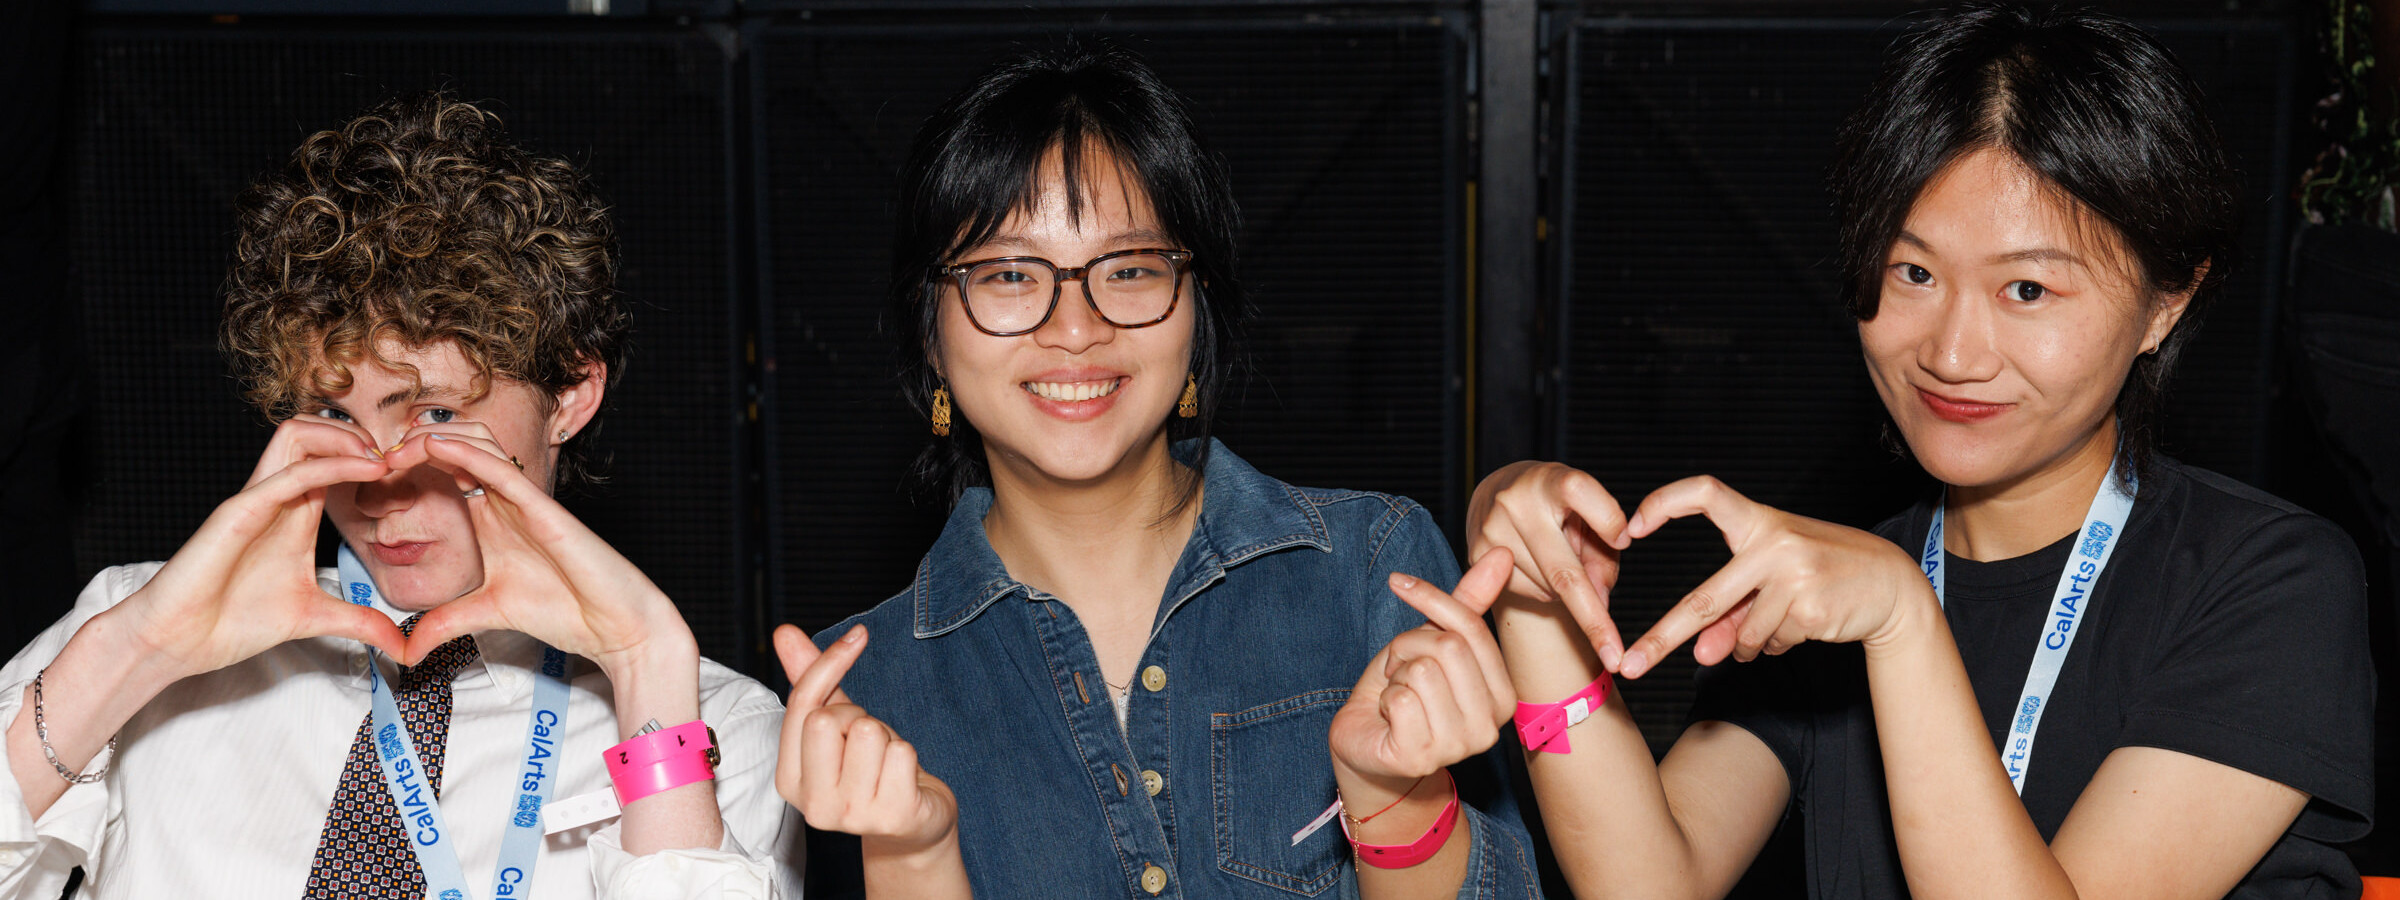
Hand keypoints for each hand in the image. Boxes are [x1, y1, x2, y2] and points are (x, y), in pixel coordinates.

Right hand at [107, 416, 405, 679]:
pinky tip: (368, 472)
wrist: (177, 642)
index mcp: (294, 513)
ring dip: (345, 437)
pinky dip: (332, 464)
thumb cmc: (232, 622)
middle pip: (313, 430)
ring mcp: (255, 499)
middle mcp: (276, 497)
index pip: (332, 458)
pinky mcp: (236, 513)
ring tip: (383, 460)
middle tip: (400, 459)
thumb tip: (403, 646)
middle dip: (361, 434)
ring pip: (295, 433)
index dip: (372, 457)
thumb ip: (361, 623)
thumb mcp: (316, 619)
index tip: (410, 476)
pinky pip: (286, 474)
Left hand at [393, 424, 691, 674]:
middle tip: (370, 460)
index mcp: (491, 521)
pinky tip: (433, 447)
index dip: (405, 473)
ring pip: (476, 445)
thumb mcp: (486, 615)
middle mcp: (504, 503)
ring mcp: (524, 501)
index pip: (442, 479)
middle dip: (411, 447)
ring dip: (433, 440)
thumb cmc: (564, 612)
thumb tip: (404, 651)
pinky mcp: (543, 506)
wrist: (613, 625)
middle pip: (454, 451)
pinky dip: (466, 452)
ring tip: (395, 450)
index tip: (365, 484)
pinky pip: (500, 467)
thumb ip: (444, 625)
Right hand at [773, 624, 959, 857]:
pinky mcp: (892, 817)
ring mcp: (851, 816)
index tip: (858, 636)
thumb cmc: (871, 768)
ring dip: (886, 738)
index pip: (802, 706)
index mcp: (789, 780)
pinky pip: (902, 753)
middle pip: (828, 720)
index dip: (830, 663)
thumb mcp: (838, 722)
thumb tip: (784, 632)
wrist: (913, 824)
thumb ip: (811, 680)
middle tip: (867, 740)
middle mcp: (813, 805)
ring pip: (868, 733)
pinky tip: (903, 779)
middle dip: (857, 716)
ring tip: (884, 762)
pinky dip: (908, 756)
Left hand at [1329, 549, 1518, 790]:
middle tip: (1399, 668)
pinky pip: (1401, 699)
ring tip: (1397, 694)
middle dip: (1408, 645)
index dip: (1431, 599)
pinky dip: (1385, 700)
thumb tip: (1502, 554)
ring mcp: (1459, 746)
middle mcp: (1491, 726)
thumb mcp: (1434, 642)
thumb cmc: (1405, 692)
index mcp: (1505, 695)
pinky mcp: (1422, 757)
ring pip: (1422, 671)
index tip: (1398, 582)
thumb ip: (1467, 604)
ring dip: (1396, 674)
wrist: (1367, 746)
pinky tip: (1390, 718)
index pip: (1471, 629)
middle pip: (1446, 647)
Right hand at [1468, 461, 1631, 669]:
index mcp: (1548, 480)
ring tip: (1562, 560)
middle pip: (1564, 571)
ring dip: (1567, 593)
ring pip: (1547, 589)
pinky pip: (1525, 594)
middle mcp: (1515, 502)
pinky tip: (1540, 567)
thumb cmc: (1559, 505)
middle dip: (1594, 620)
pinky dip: (1544, 593)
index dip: (1607, 518)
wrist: (1500, 493)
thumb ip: (1603, 553)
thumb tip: (1601, 604)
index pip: (1580, 491)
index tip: (1624, 540)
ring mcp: (1491, 531)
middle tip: (1618, 658)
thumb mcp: (1587, 513)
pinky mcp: (1475, 557)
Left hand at [1616, 475, 1932, 678]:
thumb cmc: (1821, 573)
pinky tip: (1802, 624)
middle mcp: (1773, 541)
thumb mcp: (1773, 580)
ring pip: (1743, 633)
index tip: (1631, 527)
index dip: (1664, 502)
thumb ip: (1731, 613)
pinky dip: (1775, 645)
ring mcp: (1793, 574)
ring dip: (1749, 643)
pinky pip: (1770, 643)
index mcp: (1759, 521)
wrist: (1890, 584)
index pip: (1705, 493)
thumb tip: (1700, 655)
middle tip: (1630, 665)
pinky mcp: (1810, 607)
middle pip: (1704, 598)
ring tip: (1781, 620)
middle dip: (1663, 637)